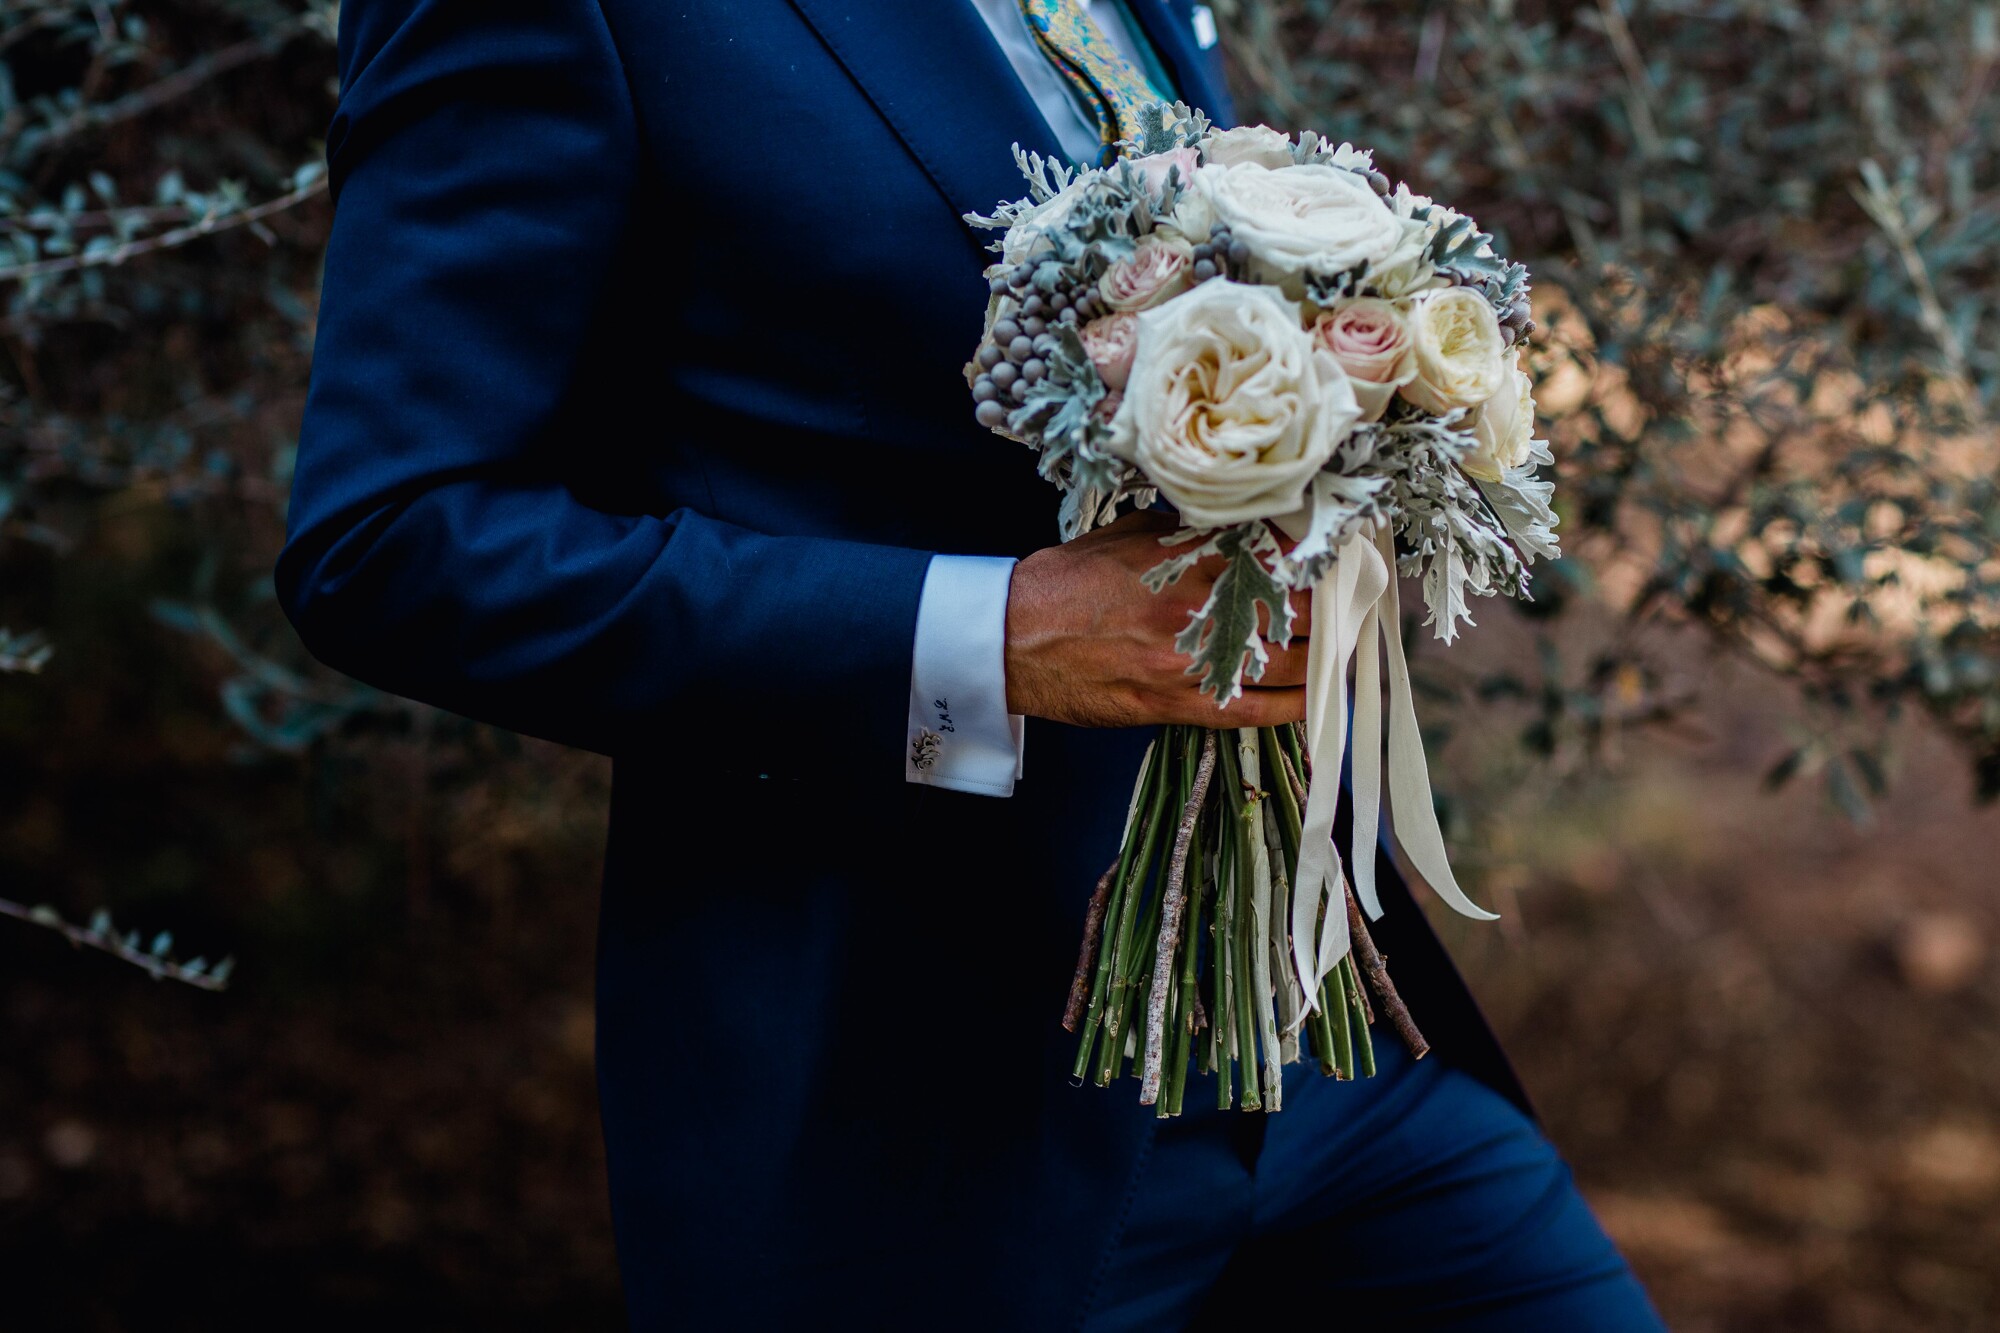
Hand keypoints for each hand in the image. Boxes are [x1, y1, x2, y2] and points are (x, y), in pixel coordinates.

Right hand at [1005, 510, 1308, 727]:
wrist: (1012, 639)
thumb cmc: (1064, 583)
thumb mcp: (1127, 534)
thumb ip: (1184, 532)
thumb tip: (1231, 527)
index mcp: (1184, 557)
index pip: (1275, 549)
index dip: (1311, 552)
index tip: (1330, 551)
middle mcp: (1195, 608)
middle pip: (1293, 606)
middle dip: (1325, 603)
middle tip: (1344, 597)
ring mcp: (1190, 660)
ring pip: (1287, 660)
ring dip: (1321, 652)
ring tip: (1336, 642)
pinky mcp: (1177, 704)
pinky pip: (1257, 711)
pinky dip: (1296, 705)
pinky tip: (1317, 696)